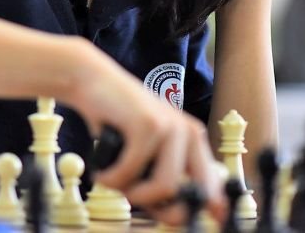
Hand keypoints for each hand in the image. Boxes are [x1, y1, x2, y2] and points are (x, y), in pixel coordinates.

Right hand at [66, 44, 225, 223]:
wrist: (93, 84)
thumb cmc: (117, 124)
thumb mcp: (146, 155)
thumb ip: (162, 182)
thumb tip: (176, 217)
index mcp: (192, 140)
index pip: (211, 183)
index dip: (210, 207)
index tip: (210, 220)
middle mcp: (188, 132)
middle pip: (189, 193)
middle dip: (160, 208)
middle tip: (133, 198)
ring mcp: (170, 127)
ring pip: (163, 186)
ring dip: (132, 193)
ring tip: (114, 181)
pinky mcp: (148, 125)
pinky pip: (132, 173)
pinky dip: (111, 179)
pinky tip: (101, 170)